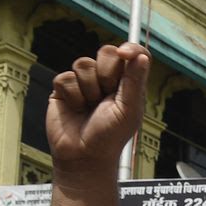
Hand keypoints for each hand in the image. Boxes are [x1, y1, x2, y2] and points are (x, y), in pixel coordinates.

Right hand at [47, 43, 150, 179]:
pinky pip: (65, 77)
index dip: (130, 49)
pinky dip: (72, 94)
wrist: (83, 156)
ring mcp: (84, 82)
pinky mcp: (63, 89)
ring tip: (90, 107)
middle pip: (106, 52)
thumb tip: (142, 57)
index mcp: (128, 83)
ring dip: (88, 88)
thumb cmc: (110, 137)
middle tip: (107, 96)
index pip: (133, 55)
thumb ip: (135, 82)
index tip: (126, 53)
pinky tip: (75, 108)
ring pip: (83, 63)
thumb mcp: (128, 110)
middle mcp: (107, 79)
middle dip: (107, 74)